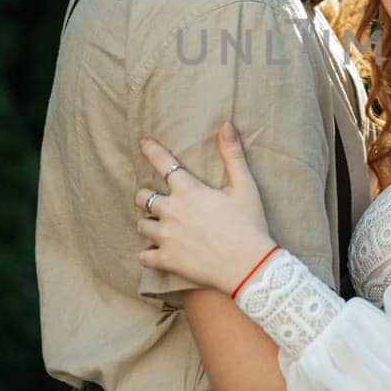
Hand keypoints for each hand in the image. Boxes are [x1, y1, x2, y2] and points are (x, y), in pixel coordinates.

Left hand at [135, 123, 276, 294]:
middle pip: (143, 197)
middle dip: (146, 196)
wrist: (249, 266)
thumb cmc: (249, 225)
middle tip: (154, 199)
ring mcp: (166, 237)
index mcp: (189, 191)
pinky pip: (144, 256)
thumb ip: (233, 155)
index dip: (151, 151)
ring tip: (156, 225)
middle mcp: (171, 211)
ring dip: (147, 223)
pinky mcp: (167, 260)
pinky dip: (148, 254)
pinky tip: (154, 253)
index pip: (164, 164)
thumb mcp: (245, 186)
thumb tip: (226, 125)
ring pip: (141, 225)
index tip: (143, 142)